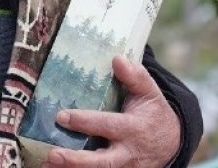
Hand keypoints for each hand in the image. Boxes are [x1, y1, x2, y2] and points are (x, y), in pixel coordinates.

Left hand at [46, 56, 179, 167]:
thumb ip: (135, 76)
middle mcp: (127, 153)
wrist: (170, 144)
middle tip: (53, 154)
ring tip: (46, 165)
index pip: (108, 125)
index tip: (62, 116)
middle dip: (77, 160)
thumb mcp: (149, 93)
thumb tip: (117, 59)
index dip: (85, 122)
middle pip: (102, 162)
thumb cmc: (152, 113)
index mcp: (134, 128)